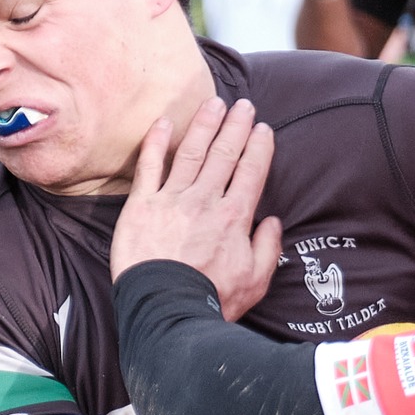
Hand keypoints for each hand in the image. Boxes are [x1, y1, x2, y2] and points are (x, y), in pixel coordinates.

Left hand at [111, 96, 280, 320]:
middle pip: (224, 154)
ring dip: (204, 125)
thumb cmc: (212, 301)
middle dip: (236, 126)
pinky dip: (156, 142)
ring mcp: (172, 200)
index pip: (251, 171)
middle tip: (243, 106)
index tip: (263, 129)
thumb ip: (268, 248)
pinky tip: (164, 122)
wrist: (167, 311)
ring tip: (213, 103)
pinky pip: (150, 166)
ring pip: (192, 152)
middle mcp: (205, 201)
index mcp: (235, 217)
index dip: (259, 146)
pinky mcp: (142, 206)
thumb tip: (272, 221)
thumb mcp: (256, 281)